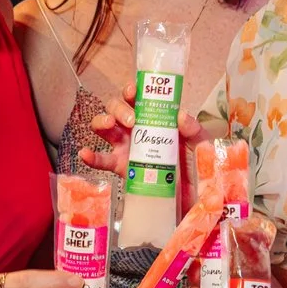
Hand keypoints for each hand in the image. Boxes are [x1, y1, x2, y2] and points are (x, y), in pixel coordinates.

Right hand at [76, 80, 212, 180]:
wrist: (192, 197)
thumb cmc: (196, 165)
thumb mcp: (200, 144)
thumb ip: (194, 130)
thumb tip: (180, 115)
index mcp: (154, 118)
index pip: (138, 98)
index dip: (131, 90)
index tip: (133, 91)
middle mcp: (137, 129)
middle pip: (116, 108)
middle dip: (119, 108)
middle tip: (131, 119)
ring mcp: (126, 147)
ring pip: (104, 128)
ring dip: (102, 121)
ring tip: (110, 125)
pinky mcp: (121, 167)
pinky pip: (102, 160)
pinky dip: (91, 156)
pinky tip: (85, 154)